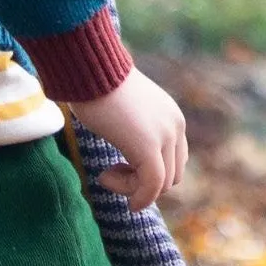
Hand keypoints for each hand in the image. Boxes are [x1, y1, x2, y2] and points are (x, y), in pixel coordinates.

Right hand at [71, 69, 187, 211]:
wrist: (89, 69)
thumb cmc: (97, 87)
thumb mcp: (127, 111)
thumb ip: (137, 130)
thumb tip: (127, 147)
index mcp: (172, 118)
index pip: (175, 162)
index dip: (148, 173)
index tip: (118, 166)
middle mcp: (175, 127)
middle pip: (171, 177)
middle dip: (141, 184)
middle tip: (110, 173)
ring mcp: (164, 136)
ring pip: (161, 185)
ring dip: (131, 188)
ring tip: (105, 174)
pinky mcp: (148, 147)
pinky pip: (150, 186)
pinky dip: (135, 196)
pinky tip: (106, 180)